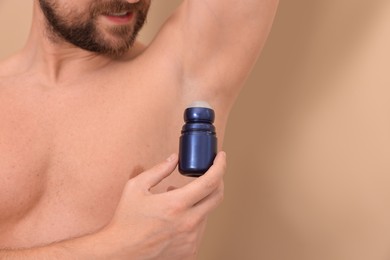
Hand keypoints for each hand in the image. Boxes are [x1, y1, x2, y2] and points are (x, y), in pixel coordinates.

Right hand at [102, 152, 225, 259]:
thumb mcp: (136, 188)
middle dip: (217, 180)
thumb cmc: (125, 221)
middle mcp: (188, 223)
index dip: (220, 165)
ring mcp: (191, 240)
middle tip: (208, 174)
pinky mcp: (189, 252)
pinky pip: (199, 230)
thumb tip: (174, 159)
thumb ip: (159, 170)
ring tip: (178, 201)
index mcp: (176, 204)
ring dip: (199, 202)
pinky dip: (192, 220)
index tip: (221, 157)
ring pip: (206, 214)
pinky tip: (177, 218)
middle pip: (217, 196)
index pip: (210, 181)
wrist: (120, 253)